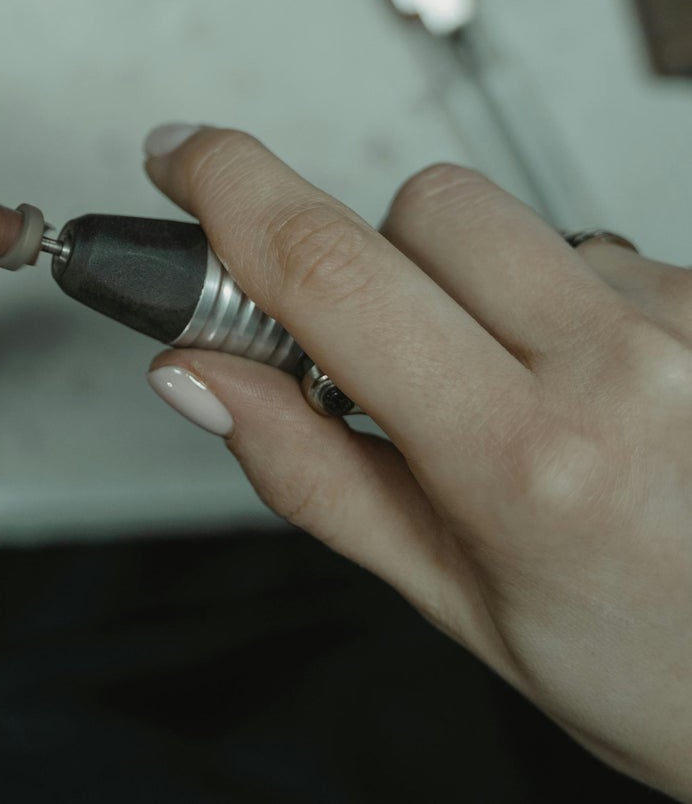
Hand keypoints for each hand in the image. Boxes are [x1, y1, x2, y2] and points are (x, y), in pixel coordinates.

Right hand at [142, 125, 691, 800]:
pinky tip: (603, 391)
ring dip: (477, 283)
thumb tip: (197, 374)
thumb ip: (311, 473)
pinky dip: (568, 304)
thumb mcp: (455, 599)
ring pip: (513, 224)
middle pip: (424, 208)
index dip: (230, 190)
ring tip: (523, 390)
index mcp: (524, 459)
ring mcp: (687, 324)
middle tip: (395, 359)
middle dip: (372, 259)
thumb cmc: (655, 668)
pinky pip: (600, 253)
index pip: (332, 271)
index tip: (183, 155)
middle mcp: (621, 369)